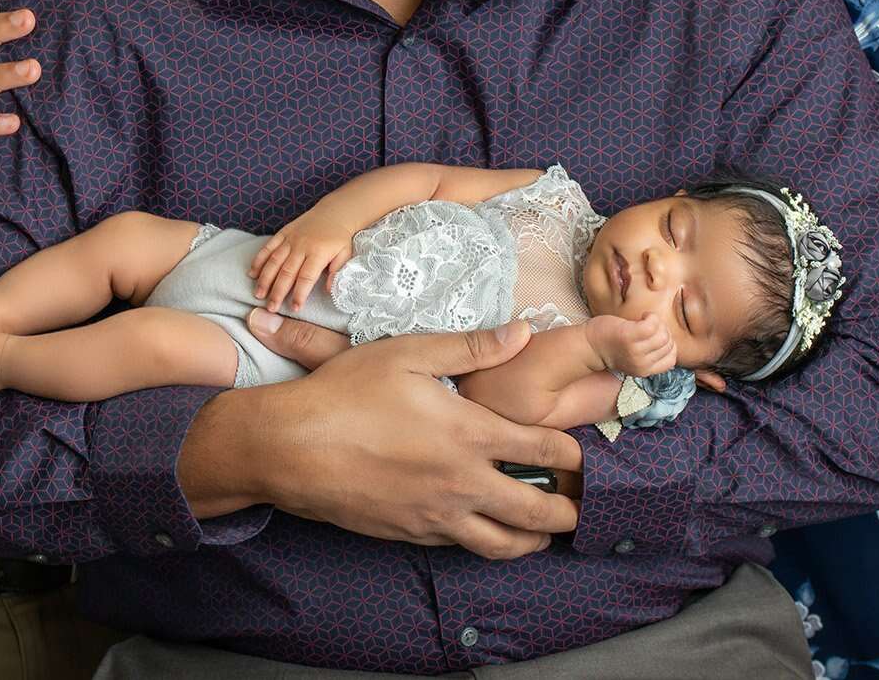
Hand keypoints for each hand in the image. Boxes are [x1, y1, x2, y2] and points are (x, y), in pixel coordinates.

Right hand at [182, 322, 582, 559]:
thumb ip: (472, 346)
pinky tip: (486, 531)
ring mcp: (436, 515)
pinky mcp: (410, 534)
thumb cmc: (347, 392)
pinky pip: (460, 546)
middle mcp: (462, 482)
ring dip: (532, 540)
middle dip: (567, 510)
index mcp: (470, 433)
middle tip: (582, 507)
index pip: (544, 449)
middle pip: (536, 510)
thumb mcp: (410, 352)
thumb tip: (523, 332)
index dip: (574, 455)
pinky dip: (485, 542)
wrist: (290, 448)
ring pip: (502, 543)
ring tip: (545, 533)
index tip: (588, 456)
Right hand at [248, 206, 356, 311]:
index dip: (300, 294)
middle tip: (271, 308)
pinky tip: (252, 273)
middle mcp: (302, 246)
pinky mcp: (283, 233)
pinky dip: (259, 260)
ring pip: (274, 261)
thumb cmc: (339, 238)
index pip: (306, 277)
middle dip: (277, 291)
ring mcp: (290, 239)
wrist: (334, 212)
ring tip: (258, 295)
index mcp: (318, 252)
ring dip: (265, 279)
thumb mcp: (345, 254)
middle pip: (287, 272)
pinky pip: (268, 247)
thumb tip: (329, 291)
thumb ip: (337, 272)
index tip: (295, 309)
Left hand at [586, 313, 677, 377]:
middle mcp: (642, 364)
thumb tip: (669, 341)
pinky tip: (643, 316)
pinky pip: (652, 324)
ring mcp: (636, 351)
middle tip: (649, 325)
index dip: (668, 344)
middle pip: (668, 343)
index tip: (655, 336)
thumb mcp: (634, 359)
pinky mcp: (629, 336)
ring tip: (645, 320)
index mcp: (645, 370)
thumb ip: (651, 355)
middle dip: (663, 330)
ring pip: (663, 334)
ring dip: (657, 323)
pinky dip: (651, 317)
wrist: (588, 346)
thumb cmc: (611, 347)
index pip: (672, 359)